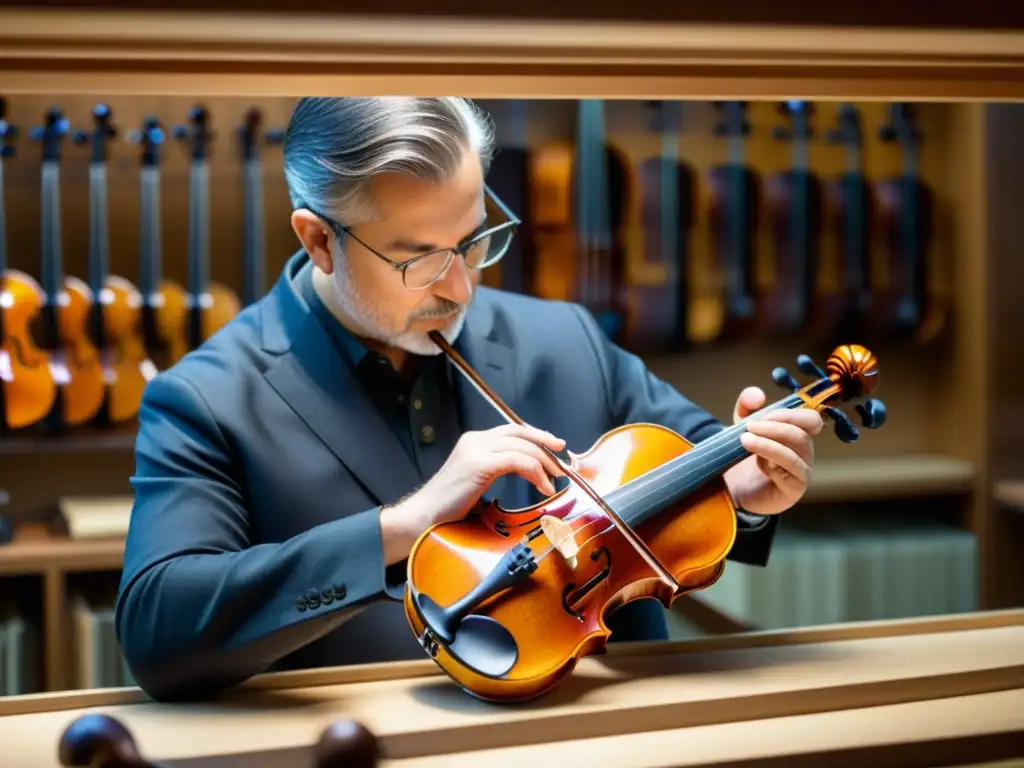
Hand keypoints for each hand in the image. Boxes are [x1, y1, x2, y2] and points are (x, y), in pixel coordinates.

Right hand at [380, 424, 565, 562]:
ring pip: (522, 447)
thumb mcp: (476, 481)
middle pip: (520, 433)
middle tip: (563, 462)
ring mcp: (476, 450)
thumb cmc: (449, 507)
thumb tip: (526, 471)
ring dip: (544, 463)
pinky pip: (518, 461)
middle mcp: (475, 439)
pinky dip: (535, 472)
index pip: (513, 430)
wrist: (424, 517)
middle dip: (546, 444)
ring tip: (555, 480)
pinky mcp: (480, 465)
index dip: (537, 437)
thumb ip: (495, 469)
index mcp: (474, 441)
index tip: (556, 449)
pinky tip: (543, 487)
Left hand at [724, 386, 823, 515]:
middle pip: (804, 429)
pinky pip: (791, 467)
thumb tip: (758, 394)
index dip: (788, 412)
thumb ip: (747, 406)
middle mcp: (805, 451)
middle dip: (777, 423)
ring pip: (797, 447)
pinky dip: (771, 458)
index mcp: (797, 435)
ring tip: (744, 439)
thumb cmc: (744, 458)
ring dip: (769, 440)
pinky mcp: (796, 487)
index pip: (810, 418)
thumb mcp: (742, 427)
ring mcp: (803, 470)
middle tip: (749, 425)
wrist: (734, 490)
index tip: (760, 414)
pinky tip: (755, 459)